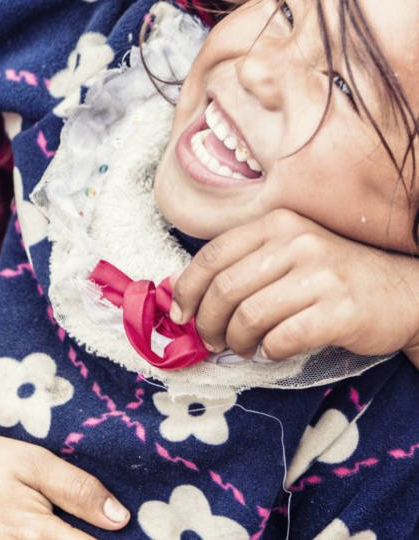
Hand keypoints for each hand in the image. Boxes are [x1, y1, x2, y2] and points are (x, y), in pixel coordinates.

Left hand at [170, 209, 418, 363]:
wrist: (402, 291)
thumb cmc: (329, 275)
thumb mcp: (284, 254)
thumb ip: (238, 264)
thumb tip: (180, 286)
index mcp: (275, 224)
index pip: (212, 254)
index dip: (187, 288)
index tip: (181, 313)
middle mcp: (296, 242)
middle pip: (225, 288)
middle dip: (208, 322)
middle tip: (211, 340)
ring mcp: (320, 275)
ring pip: (250, 315)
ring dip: (236, 340)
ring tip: (241, 347)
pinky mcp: (341, 310)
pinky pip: (284, 337)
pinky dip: (268, 350)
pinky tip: (271, 350)